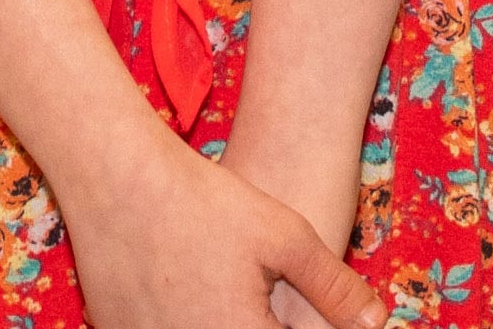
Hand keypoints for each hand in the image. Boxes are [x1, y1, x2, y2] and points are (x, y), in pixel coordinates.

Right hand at [57, 128, 378, 328]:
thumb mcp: (285, 236)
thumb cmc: (205, 202)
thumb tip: (376, 323)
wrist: (116, 178)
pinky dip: (184, 317)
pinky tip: (188, 282)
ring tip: (224, 278)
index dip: (305, 324)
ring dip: (223, 321)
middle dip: (265, 318)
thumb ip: (334, 287)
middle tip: (258, 288)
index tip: (291, 304)